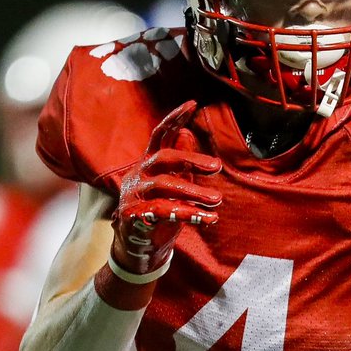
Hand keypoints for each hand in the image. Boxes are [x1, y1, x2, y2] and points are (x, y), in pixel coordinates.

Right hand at [112, 100, 222, 276]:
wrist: (137, 247)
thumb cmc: (158, 211)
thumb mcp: (171, 184)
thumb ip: (179, 162)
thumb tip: (187, 133)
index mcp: (149, 162)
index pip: (160, 135)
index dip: (174, 118)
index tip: (192, 104)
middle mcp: (139, 174)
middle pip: (164, 158)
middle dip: (191, 160)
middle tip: (217, 167)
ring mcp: (134, 194)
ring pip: (165, 186)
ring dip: (194, 193)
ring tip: (217, 200)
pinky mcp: (133, 215)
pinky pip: (162, 211)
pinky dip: (187, 214)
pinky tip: (208, 218)